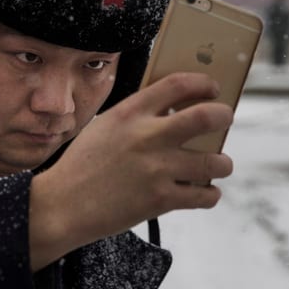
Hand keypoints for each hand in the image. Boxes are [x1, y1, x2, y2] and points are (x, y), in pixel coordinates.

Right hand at [29, 72, 233, 269]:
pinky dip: (210, 194)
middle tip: (225, 118)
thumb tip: (173, 110)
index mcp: (130, 113)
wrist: (63, 205)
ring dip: (223, 163)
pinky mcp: (160, 200)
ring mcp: (157, 170)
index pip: (178, 84)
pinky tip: (204, 192)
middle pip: (207, 117)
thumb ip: (136, 115)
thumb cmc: (82, 164)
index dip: (203, 83)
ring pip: (215, 162)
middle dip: (225, 115)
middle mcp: (147, 137)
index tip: (212, 89)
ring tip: (219, 164)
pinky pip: (205, 196)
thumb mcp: (104, 126)